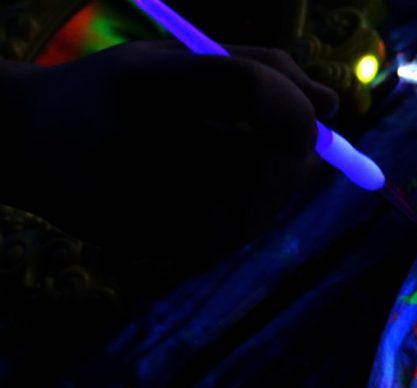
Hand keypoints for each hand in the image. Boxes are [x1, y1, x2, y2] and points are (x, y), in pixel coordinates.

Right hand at [2, 41, 338, 266]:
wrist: (28, 144)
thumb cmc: (119, 92)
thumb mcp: (177, 61)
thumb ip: (259, 70)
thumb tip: (334, 108)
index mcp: (146, 84)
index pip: (247, 91)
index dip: (294, 107)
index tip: (312, 116)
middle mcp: (140, 147)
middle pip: (260, 166)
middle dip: (297, 161)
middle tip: (299, 149)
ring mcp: (141, 206)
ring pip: (254, 212)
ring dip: (277, 192)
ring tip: (261, 167)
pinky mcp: (147, 245)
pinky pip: (229, 237)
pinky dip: (248, 216)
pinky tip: (231, 196)